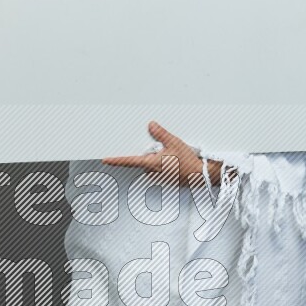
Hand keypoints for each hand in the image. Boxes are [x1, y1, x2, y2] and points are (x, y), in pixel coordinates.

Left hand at [102, 121, 225, 187]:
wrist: (199, 175)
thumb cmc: (187, 162)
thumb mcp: (173, 142)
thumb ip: (160, 134)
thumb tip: (151, 125)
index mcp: (150, 163)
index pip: (128, 161)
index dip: (116, 160)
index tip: (106, 160)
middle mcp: (152, 172)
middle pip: (144, 160)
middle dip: (152, 153)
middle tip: (165, 151)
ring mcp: (158, 177)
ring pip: (152, 164)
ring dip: (159, 159)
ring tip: (173, 157)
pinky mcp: (165, 180)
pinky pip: (160, 169)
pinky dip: (166, 165)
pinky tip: (175, 163)